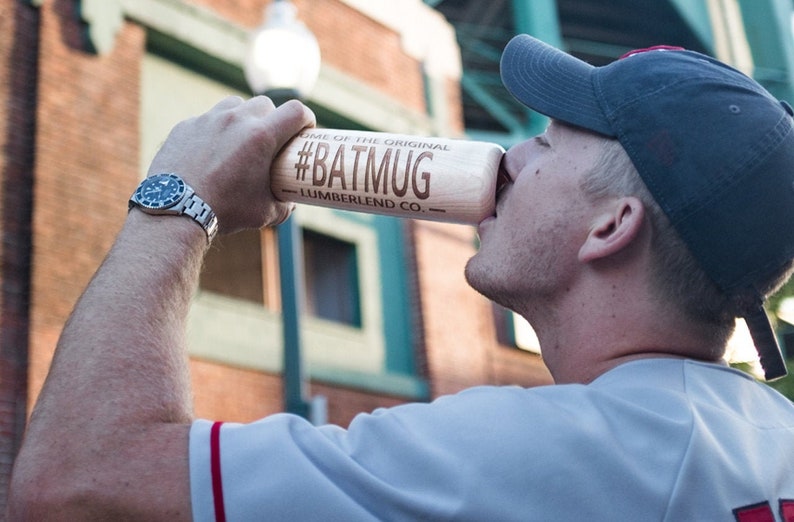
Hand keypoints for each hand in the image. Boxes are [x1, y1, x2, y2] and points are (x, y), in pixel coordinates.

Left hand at [148, 96, 315, 232]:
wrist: (175, 210)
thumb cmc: (224, 211)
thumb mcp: (264, 212)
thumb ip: (283, 203)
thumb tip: (290, 201)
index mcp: (261, 136)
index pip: (296, 111)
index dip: (306, 120)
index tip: (305, 131)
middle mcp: (236, 120)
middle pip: (266, 104)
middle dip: (274, 119)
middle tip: (272, 140)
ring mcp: (208, 119)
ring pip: (235, 105)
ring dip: (244, 118)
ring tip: (241, 141)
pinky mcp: (186, 126)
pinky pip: (207, 120)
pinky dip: (216, 131)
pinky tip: (212, 153)